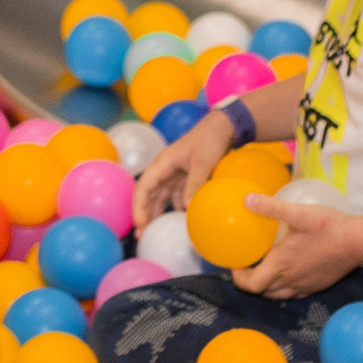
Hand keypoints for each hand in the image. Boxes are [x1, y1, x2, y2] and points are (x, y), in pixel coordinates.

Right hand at [132, 112, 234, 229]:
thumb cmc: (210, 140)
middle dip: (143, 214)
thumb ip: (194, 185)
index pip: (144, 187)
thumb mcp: (203, 162)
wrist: (224, 126)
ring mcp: (174, 173)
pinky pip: (176, 195)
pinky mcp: (185, 177)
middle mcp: (164, 169)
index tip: (140, 224)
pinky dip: (175, 208)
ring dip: (157, 213)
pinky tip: (180, 221)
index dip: (139, 207)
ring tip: (156, 233)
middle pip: (149, 194)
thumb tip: (186, 208)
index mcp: (163, 163)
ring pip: (161, 196)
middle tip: (141, 236)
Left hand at [230, 195, 357, 298]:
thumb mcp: (298, 214)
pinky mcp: (317, 286)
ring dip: (268, 286)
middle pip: (262, 291)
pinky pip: (295, 293)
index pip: (251, 284)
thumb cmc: (327, 227)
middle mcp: (290, 280)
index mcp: (281, 265)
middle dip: (251, 281)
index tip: (236, 265)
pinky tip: (290, 271)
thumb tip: (246, 199)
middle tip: (248, 265)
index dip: (239, 278)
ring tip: (265, 269)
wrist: (357, 242)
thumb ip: (271, 207)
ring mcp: (304, 285)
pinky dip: (286, 287)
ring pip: (279, 294)